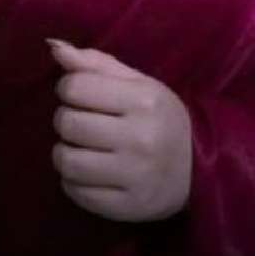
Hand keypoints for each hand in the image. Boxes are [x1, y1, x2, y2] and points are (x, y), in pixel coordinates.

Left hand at [48, 40, 191, 221]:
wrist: (199, 170)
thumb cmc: (159, 117)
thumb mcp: (138, 83)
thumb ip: (96, 64)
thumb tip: (55, 48)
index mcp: (144, 100)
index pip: (76, 87)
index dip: (69, 88)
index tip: (81, 95)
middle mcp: (141, 139)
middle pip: (68, 124)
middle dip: (66, 120)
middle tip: (81, 122)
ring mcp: (135, 176)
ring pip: (67, 162)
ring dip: (64, 153)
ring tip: (79, 149)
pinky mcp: (127, 208)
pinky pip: (76, 193)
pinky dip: (73, 181)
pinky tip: (88, 172)